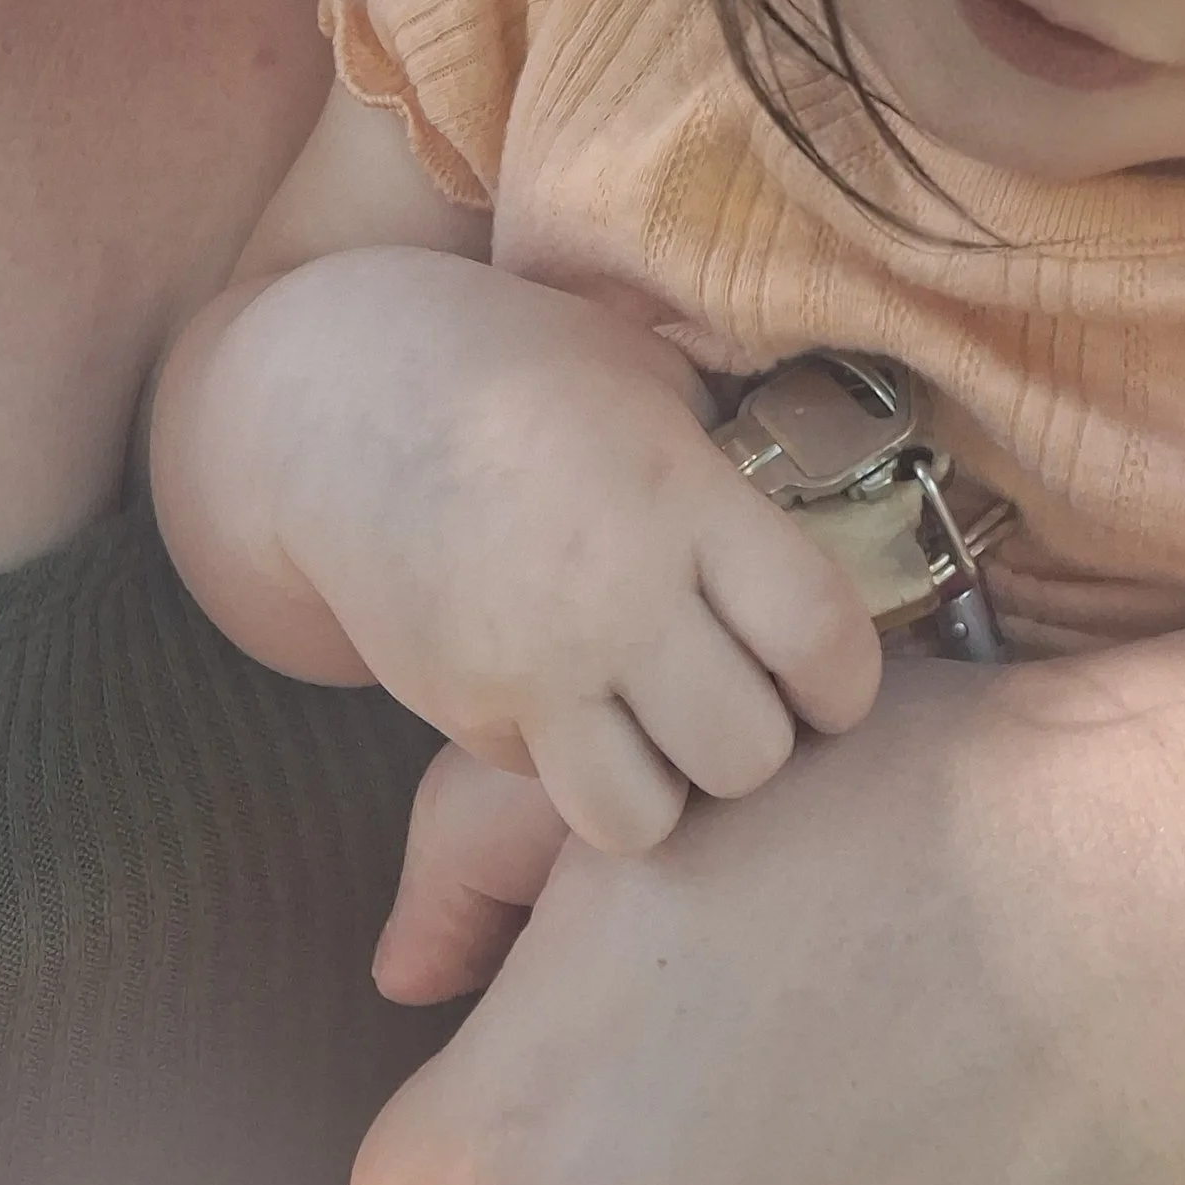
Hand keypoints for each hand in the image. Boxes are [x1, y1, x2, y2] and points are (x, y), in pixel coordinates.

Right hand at [162, 249, 882, 853]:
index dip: (843, 677)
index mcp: (682, 498)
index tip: (824, 667)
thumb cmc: (522, 366)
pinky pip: (548, 785)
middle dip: (758, 741)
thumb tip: (842, 517)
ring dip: (664, 785)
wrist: (341, 398)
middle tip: (738, 697)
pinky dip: (571, 766)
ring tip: (659, 726)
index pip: (822, 640)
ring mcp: (530, 665)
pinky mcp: (459, 712)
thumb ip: (736, 464)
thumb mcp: (650, 377)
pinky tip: (568, 700)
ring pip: (644, 818)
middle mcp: (614, 594)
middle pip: (747, 756)